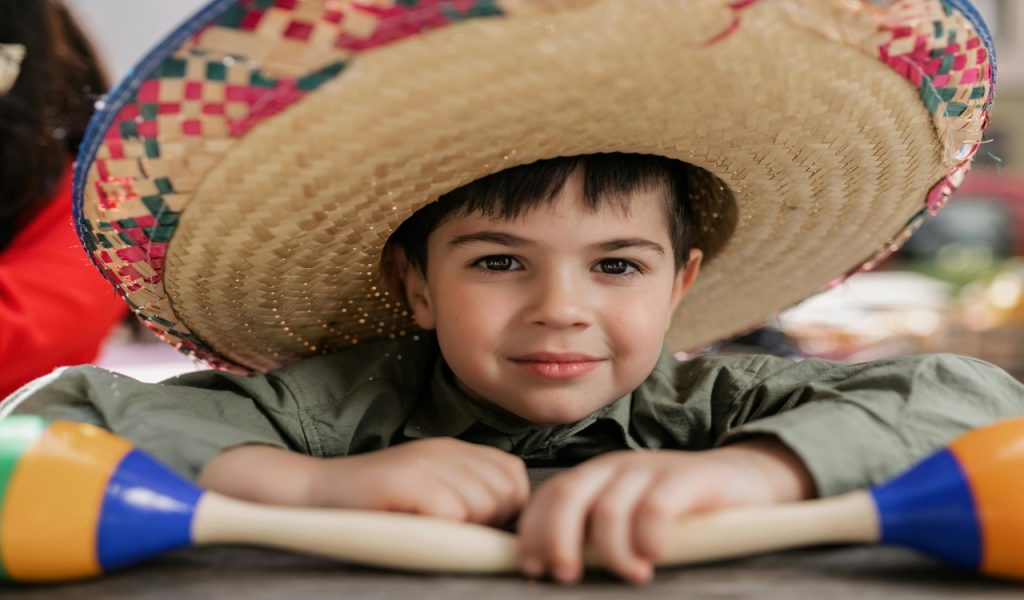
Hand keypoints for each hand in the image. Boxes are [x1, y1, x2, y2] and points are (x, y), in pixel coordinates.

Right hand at [308, 437, 529, 526]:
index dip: (507, 506)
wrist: (316, 492)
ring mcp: (426, 463)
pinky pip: (451, 513)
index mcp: (455, 450)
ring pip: (482, 504)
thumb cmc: (374, 504)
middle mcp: (446, 450)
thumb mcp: (429, 489)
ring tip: (429, 526)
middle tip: (452, 530)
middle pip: (505, 493)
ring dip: (463, 527)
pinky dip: (439, 529)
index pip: (513, 474)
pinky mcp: (408, 480)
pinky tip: (414, 526)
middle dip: (489, 521)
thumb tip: (506, 525)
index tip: (479, 525)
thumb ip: (467, 493)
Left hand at [516, 437, 813, 583]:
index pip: (550, 497)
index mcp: (596, 477)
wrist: (745, 480)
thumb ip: (594, 536)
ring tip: (630, 574)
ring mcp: (651, 469)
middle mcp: (617, 468)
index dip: (534, 532)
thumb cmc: (680, 512)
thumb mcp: (630, 519)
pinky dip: (648, 535)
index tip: (533, 569)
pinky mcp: (688, 478)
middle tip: (566, 576)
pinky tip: (655, 555)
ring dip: (610, 548)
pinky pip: (656, 506)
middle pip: (569, 497)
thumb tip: (555, 570)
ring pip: (609, 507)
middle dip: (557, 540)